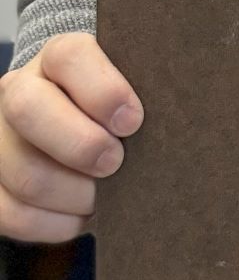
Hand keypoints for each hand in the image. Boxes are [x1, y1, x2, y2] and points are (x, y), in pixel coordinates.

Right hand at [0, 34, 142, 242]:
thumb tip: (181, 122)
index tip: (132, 121)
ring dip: (73, 192)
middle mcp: (19, 89)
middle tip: (116, 163)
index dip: (102, 90)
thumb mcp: (137, 85)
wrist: (86, 121)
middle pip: (29, 109)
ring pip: (23, 171)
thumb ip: (149, 93)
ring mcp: (0, 137)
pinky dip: (53, 223)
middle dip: (80, 144)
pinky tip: (81, 215)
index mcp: (59, 56)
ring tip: (104, 195)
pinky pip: (11, 213)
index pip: (69, 57)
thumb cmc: (121, 105)